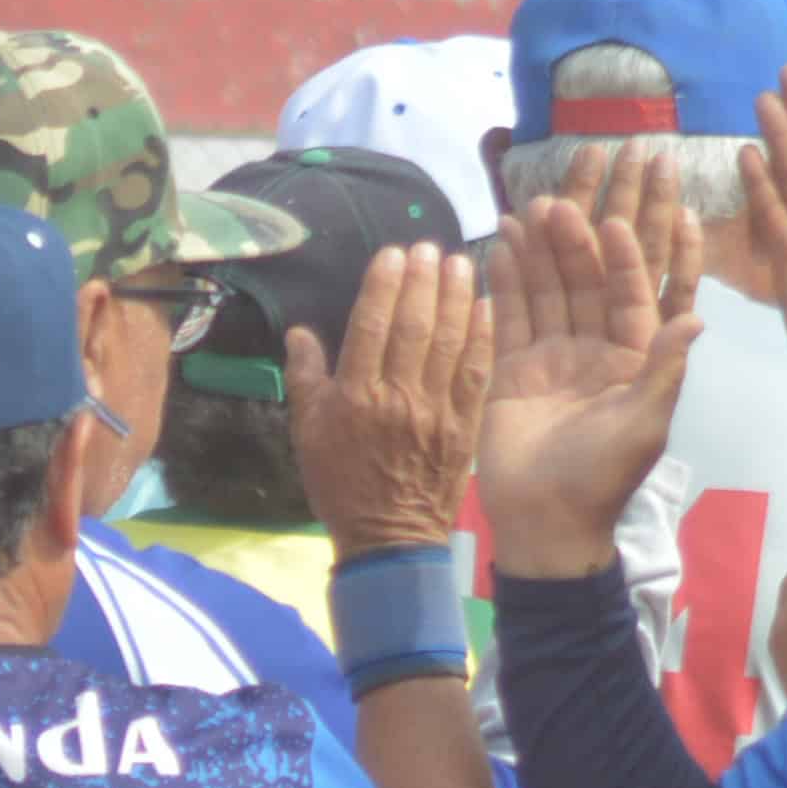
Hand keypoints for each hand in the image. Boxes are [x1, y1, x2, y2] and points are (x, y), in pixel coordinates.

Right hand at [288, 239, 485, 559]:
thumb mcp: (308, 434)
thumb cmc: (342, 485)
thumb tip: (300, 332)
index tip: (394, 253)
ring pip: (448, 343)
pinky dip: (481, 337)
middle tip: (431, 246)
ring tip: (461, 261)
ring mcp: (436, 412)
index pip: (371, 326)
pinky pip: (474, 374)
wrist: (389, 540)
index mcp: (356, 396)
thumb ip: (305, 379)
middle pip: (413, 326)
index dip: (384, 285)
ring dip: (455, 297)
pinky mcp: (464, 427)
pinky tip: (485, 305)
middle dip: (423, 281)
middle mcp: (398, 397)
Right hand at [474, 170, 705, 580]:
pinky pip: (513, 311)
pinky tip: (505, 237)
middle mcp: (598, 345)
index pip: (643, 288)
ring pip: (553, 284)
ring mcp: (554, 352)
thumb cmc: (602, 479)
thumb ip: (665, 369)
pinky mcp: (514, 364)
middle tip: (587, 177)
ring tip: (540, 201)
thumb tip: (697, 317)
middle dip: (594, 222)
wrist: (543, 524)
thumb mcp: (644, 426)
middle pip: (597, 272)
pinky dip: (509, 276)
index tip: (642, 207)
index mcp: (637, 358)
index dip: (645, 246)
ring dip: (548, 243)